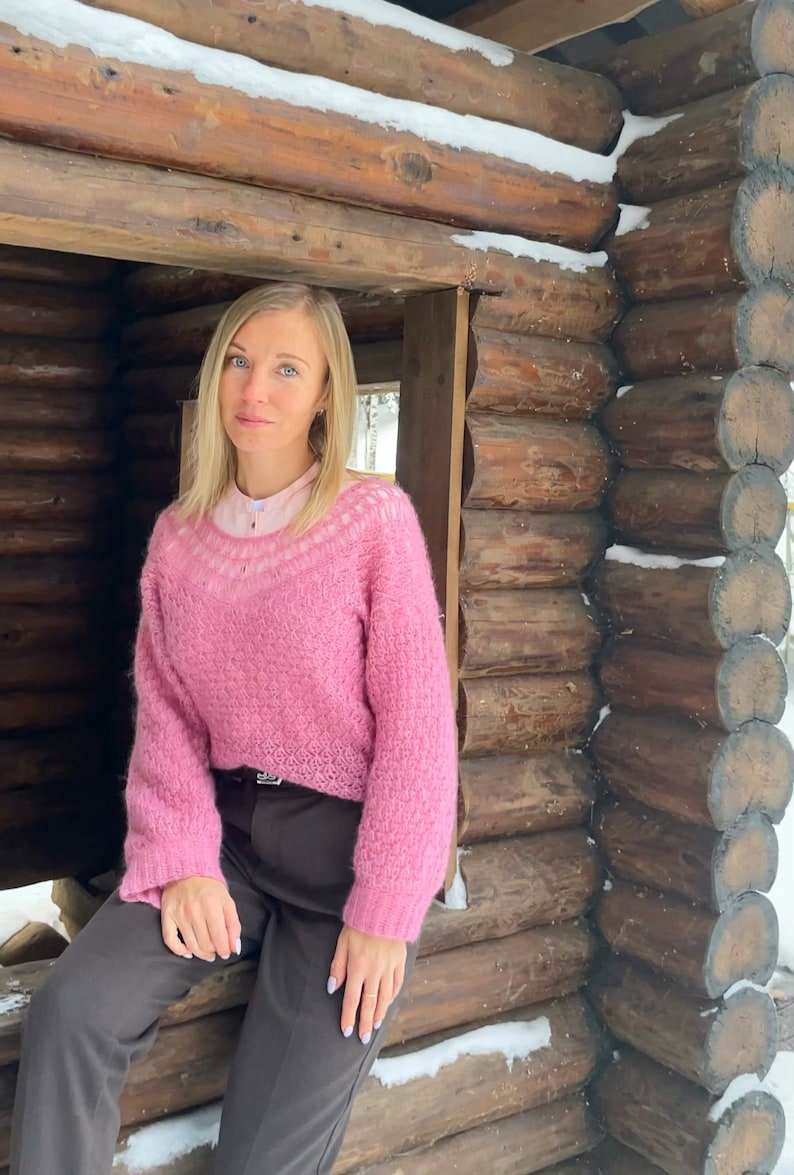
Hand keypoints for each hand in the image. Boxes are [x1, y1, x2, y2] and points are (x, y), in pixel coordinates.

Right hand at [161, 876, 240, 962]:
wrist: (187, 870)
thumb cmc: (209, 887)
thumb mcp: (227, 901)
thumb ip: (233, 924)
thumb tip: (234, 947)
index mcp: (212, 906)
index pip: (219, 938)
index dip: (224, 950)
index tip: (226, 952)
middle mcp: (194, 911)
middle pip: (205, 944)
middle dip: (214, 951)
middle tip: (216, 949)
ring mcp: (179, 915)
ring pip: (191, 945)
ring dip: (201, 953)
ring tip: (207, 952)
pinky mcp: (166, 916)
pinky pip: (170, 940)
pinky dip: (179, 951)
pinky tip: (188, 952)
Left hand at [327, 925, 406, 1042]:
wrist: (384, 908)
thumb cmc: (359, 923)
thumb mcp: (342, 942)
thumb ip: (337, 966)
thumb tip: (332, 988)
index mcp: (357, 967)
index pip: (351, 999)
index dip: (348, 1017)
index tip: (346, 1031)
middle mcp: (374, 972)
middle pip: (369, 1003)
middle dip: (366, 1022)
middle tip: (364, 1038)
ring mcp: (389, 968)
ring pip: (385, 997)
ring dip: (380, 1013)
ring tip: (377, 1025)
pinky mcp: (400, 962)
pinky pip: (397, 984)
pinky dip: (392, 996)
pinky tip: (389, 1003)